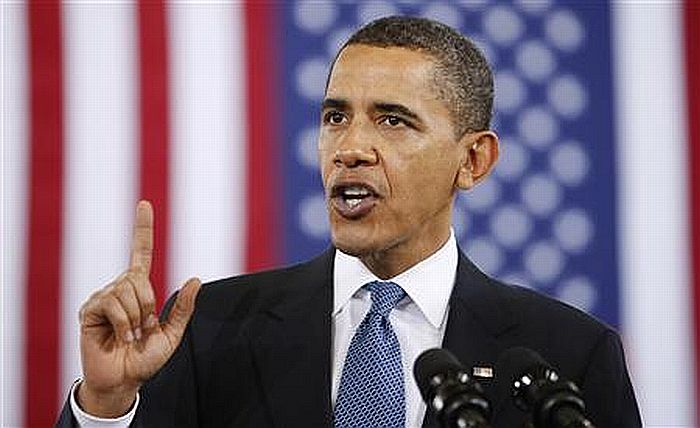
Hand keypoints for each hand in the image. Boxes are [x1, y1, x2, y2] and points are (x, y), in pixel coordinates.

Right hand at [77, 200, 200, 416]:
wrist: (124, 379)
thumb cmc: (145, 357)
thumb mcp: (172, 334)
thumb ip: (183, 309)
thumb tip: (195, 280)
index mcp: (139, 288)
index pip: (141, 252)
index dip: (142, 228)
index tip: (144, 204)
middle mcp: (120, 287)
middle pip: (139, 279)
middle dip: (148, 306)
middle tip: (143, 329)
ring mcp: (103, 297)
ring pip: (127, 291)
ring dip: (136, 319)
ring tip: (131, 335)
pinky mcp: (90, 310)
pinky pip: (113, 305)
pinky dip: (124, 324)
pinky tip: (120, 337)